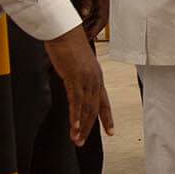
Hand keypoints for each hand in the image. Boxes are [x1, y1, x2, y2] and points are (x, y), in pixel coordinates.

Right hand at [45, 26, 113, 143]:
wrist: (63, 31)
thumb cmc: (68, 44)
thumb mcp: (76, 64)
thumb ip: (77, 76)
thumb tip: (72, 83)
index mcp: (96, 77)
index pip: (104, 102)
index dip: (107, 118)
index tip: (111, 132)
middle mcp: (95, 80)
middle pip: (95, 109)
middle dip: (90, 128)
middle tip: (82, 142)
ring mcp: (86, 79)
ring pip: (86, 108)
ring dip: (81, 126)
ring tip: (76, 140)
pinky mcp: (74, 78)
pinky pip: (76, 101)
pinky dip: (75, 116)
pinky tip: (74, 127)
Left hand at [73, 0, 109, 41]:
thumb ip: (86, 2)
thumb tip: (84, 14)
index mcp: (104, 3)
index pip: (102, 20)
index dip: (96, 30)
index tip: (90, 37)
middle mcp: (105, 5)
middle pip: (100, 22)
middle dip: (93, 30)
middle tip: (85, 38)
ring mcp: (101, 4)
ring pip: (97, 18)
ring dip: (91, 26)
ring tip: (83, 33)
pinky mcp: (98, 2)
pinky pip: (94, 13)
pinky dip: (89, 19)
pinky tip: (83, 23)